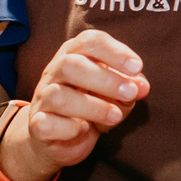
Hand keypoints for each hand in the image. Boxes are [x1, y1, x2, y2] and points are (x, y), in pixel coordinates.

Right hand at [8, 29, 147, 179]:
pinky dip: (69, 128)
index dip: (114, 51)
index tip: (136, 67)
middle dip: (106, 79)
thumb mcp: (114, 95)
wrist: (58, 139)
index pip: (89, 41)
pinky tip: (84, 129)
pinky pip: (47, 124)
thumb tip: (142, 87)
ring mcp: (42, 99)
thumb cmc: (91, 109)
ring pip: (59, 96)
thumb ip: (129, 87)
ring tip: (116, 116)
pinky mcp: (37, 126)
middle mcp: (54, 73)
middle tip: (131, 93)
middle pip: (71, 64)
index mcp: (73, 55)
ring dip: (94, 106)